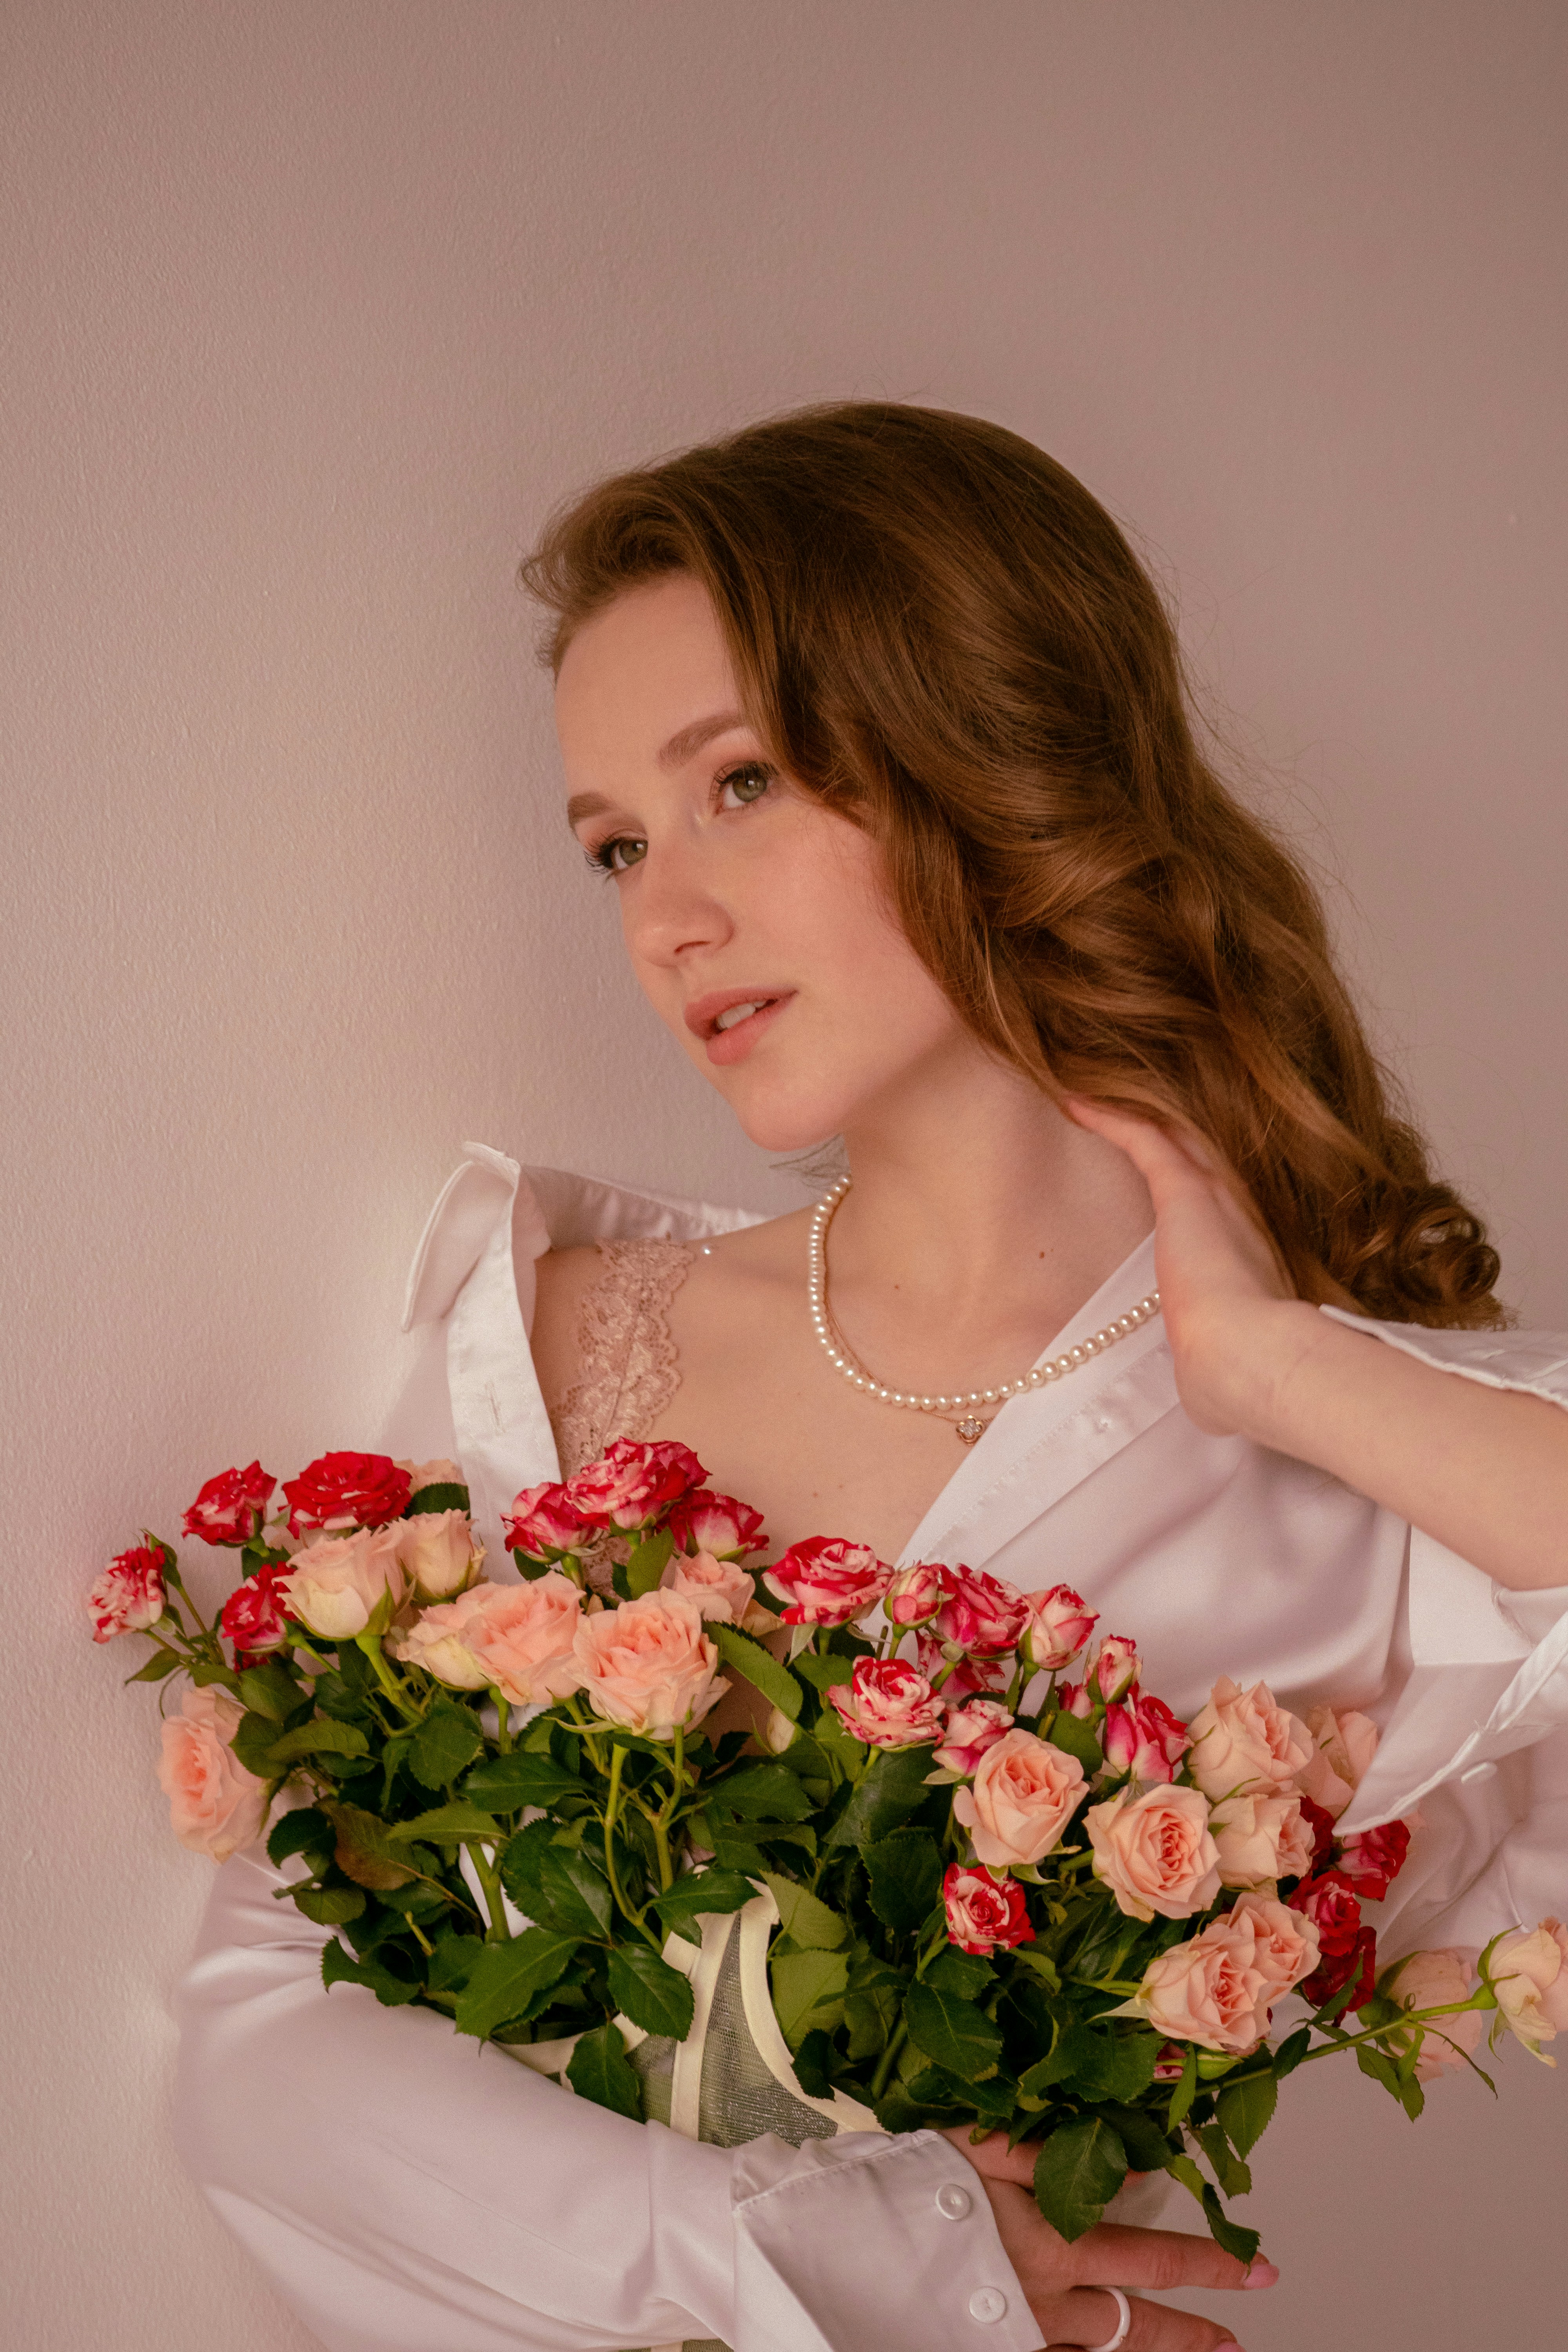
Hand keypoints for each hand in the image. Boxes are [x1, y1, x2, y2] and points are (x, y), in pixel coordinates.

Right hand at [943, 2129, 1276, 2350]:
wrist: (840, 2244)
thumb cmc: (911, 2183)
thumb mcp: (986, 2146)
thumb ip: (1059, 2156)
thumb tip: (1132, 2162)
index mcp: (1055, 2248)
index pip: (1154, 2258)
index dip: (1212, 2264)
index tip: (1260, 2269)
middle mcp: (1048, 2306)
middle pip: (1139, 2329)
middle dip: (1195, 2334)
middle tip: (1236, 2341)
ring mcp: (1020, 2339)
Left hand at [1062, 1098, 1319, 1440]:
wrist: (1249, 1363)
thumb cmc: (1238, 1377)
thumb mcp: (1222, 1368)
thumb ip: (1213, 1370)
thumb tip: (1206, 1401)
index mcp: (1248, 1258)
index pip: (1219, 1207)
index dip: (1194, 1179)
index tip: (1170, 1165)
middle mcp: (1237, 1217)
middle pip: (1200, 1156)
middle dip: (1169, 1131)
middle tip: (1131, 1102)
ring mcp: (1215, 1200)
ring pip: (1174, 1137)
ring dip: (1135, 1113)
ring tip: (1095, 1089)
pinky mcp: (1186, 1191)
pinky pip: (1143, 1137)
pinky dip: (1109, 1117)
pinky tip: (1074, 1098)